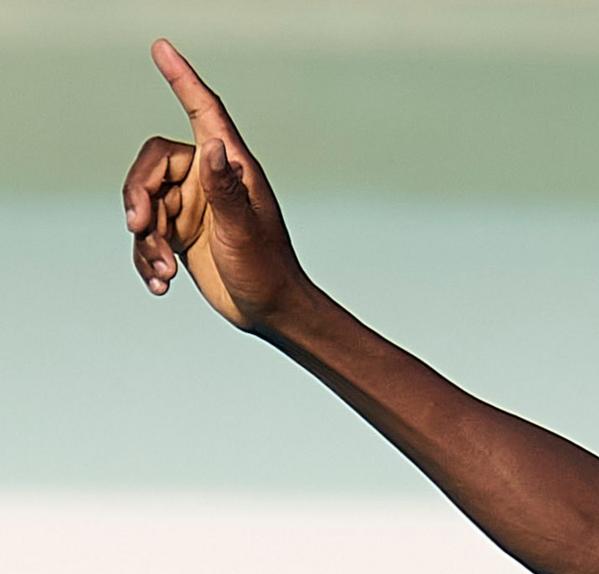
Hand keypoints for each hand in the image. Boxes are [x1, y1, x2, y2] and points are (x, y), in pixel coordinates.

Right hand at [123, 38, 307, 329]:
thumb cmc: (267, 270)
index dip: (183, 79)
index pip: (203, 112)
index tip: (162, 48)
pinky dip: (146, 257)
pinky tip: (160, 284)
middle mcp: (209, 180)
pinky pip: (145, 234)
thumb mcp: (243, 229)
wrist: (270, 311)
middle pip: (151, 164)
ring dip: (144, 238)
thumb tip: (214, 145)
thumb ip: (225, 188)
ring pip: (142, 202)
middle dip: (138, 195)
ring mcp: (193, 206)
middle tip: (139, 226)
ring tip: (164, 271)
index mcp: (231, 169)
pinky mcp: (181, 233)